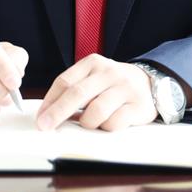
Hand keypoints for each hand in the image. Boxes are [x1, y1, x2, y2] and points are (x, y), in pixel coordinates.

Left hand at [35, 55, 155, 131]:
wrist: (150, 82)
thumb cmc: (114, 84)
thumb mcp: (94, 77)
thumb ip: (75, 89)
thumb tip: (50, 113)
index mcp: (93, 63)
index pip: (65, 81)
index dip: (49, 101)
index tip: (41, 117)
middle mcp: (108, 73)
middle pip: (76, 94)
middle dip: (57, 113)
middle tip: (45, 126)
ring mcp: (124, 88)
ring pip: (95, 111)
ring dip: (86, 123)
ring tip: (88, 123)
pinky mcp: (137, 106)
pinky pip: (114, 123)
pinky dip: (105, 128)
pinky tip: (106, 123)